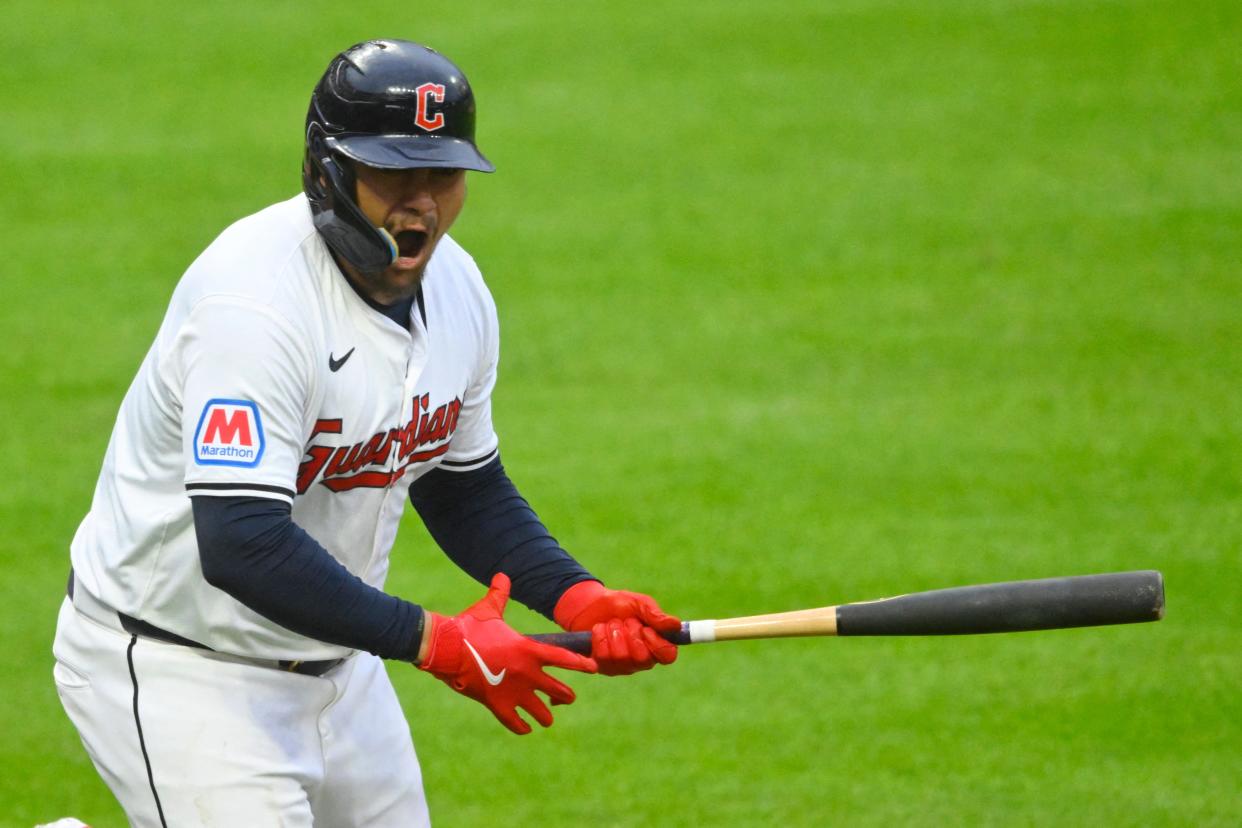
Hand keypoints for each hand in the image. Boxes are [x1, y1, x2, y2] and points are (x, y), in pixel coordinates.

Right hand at [419, 573, 596, 733]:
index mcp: (528, 649)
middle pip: (557, 689)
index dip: (581, 664)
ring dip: (545, 715)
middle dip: (565, 695)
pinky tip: (525, 729)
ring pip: (539, 710)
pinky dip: (521, 727)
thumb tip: (502, 576)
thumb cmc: (468, 627)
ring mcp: (513, 690)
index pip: (563, 658)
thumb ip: (500, 594)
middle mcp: (526, 672)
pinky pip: (514, 722)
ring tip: (547, 720)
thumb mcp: (488, 608)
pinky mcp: (496, 704)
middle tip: (568, 698)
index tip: (593, 668)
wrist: (447, 647)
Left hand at [553, 580, 680, 675]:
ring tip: (610, 624)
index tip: (646, 629)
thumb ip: (655, 615)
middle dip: (631, 634)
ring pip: (620, 657)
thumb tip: (676, 625)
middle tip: (625, 621)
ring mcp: (620, 666)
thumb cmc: (619, 604)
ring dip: (613, 633)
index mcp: (655, 644)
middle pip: (643, 659)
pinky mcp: (601, 666)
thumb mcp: (638, 604)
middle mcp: (640, 660)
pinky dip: (599, 640)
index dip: (658, 644)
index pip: (668, 656)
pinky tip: (599, 632)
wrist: (589, 604)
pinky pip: (602, 659)